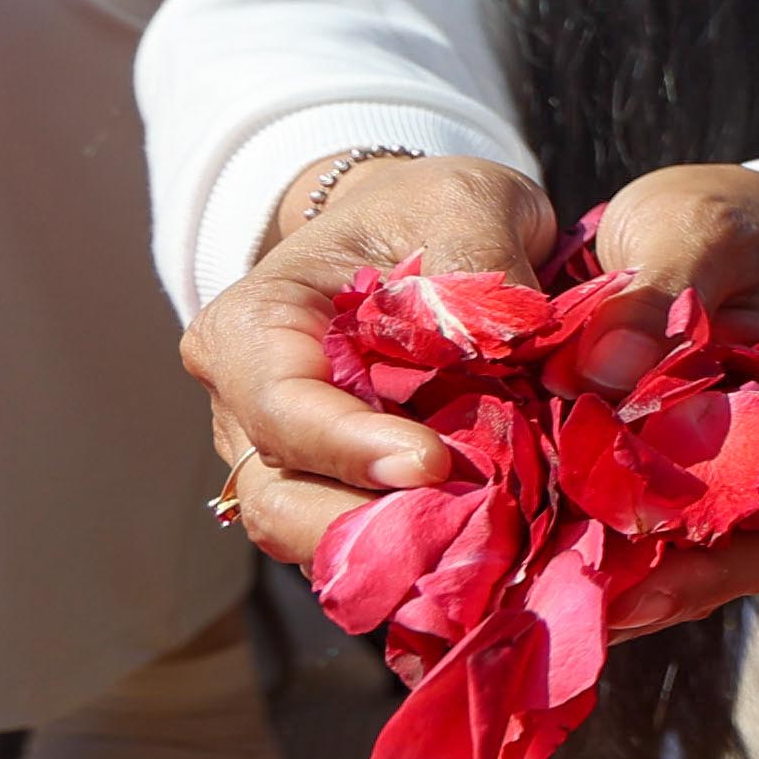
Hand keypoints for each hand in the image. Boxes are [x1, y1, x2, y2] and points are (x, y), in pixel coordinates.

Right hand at [177, 151, 561, 579]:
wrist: (427, 232)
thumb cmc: (431, 209)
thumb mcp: (464, 200)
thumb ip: (479, 263)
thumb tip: (510, 343)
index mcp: (251, 329)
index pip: (282, 409)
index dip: (350, 447)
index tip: (434, 463)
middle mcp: (249, 410)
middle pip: (281, 502)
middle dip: (368, 529)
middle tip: (465, 528)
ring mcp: (291, 463)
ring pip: (321, 543)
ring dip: (401, 556)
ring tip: (486, 549)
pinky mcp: (344, 497)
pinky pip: (369, 548)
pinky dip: (425, 558)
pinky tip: (494, 555)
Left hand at [563, 163, 758, 639]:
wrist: (732, 226)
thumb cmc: (730, 217)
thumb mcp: (694, 224)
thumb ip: (657, 291)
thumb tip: (604, 371)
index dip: (716, 502)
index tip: (629, 512)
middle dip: (684, 577)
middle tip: (604, 604)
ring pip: (722, 556)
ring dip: (651, 580)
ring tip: (576, 604)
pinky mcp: (710, 481)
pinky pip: (681, 541)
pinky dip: (630, 557)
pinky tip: (570, 570)